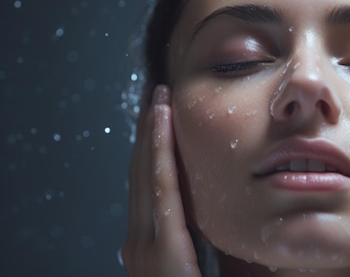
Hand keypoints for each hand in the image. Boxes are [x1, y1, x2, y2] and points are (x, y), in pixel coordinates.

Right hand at [122, 85, 201, 276]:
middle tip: (157, 96)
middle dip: (149, 133)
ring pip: (148, 174)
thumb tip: (204, 219)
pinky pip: (160, 190)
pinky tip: (161, 124)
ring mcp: (144, 243)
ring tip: (159, 100)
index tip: (161, 116)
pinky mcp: (159, 247)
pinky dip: (159, 153)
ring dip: (152, 134)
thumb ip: (195, 242)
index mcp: (151, 245)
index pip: (150, 185)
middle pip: (144, 173)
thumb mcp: (195, 269)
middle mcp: (140, 240)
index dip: (154, 148)